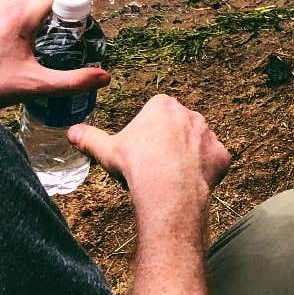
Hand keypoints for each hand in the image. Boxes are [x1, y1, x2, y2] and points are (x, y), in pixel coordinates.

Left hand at [0, 0, 109, 108]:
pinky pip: (6, 18)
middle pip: (43, 4)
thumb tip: (104, 77)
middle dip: (57, 24)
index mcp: (21, 13)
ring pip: (24, 12)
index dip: (76, 7)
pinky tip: (11, 55)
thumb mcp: (34, 85)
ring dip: (34, 29)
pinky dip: (15, 32)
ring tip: (36, 55)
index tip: (82, 28)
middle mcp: (4, 4)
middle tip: (63, 48)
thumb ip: (72, 81)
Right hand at [70, 95, 229, 235]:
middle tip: (154, 166)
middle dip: (167, 144)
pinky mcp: (222, 156)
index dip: (146, 135)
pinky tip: (190, 184)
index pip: (155, 115)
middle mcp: (190, 114)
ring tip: (170, 178)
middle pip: (177, 129)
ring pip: (196, 145)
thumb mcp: (106, 150)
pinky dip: (205, 172)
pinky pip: (213, 162)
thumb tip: (71, 132)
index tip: (139, 151)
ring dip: (187, 157)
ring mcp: (209, 134)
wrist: (168, 188)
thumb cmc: (137, 165)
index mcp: (163, 106)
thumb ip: (89, 138)